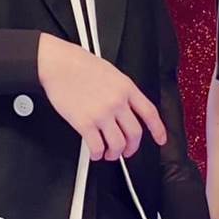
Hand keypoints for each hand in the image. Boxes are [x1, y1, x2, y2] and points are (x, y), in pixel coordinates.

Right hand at [37, 33, 166, 160]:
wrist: (57, 64)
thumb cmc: (79, 64)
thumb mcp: (111, 72)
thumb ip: (122, 91)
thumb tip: (127, 108)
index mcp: (126, 88)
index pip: (150, 113)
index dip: (158, 129)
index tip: (160, 139)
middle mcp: (117, 102)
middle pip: (135, 134)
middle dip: (132, 147)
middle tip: (127, 151)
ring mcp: (102, 114)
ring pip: (118, 145)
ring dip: (115, 154)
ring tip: (109, 153)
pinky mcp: (84, 123)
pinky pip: (96, 147)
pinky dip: (97, 154)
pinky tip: (95, 152)